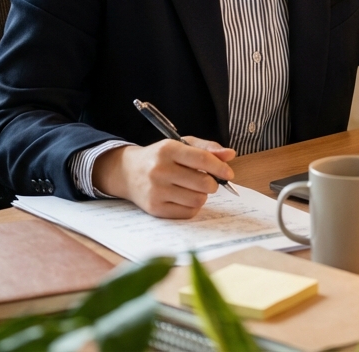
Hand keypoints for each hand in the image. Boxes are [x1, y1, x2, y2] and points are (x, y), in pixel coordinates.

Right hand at [93, 137, 235, 218]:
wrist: (127, 172)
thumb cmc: (160, 158)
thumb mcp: (180, 145)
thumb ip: (206, 148)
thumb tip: (230, 154)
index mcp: (168, 149)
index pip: (202, 159)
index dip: (220, 167)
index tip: (228, 173)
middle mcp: (160, 170)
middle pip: (203, 183)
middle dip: (212, 184)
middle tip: (209, 181)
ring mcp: (156, 190)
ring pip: (197, 200)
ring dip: (202, 196)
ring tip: (193, 189)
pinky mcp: (154, 208)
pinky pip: (187, 213)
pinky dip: (192, 207)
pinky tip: (184, 198)